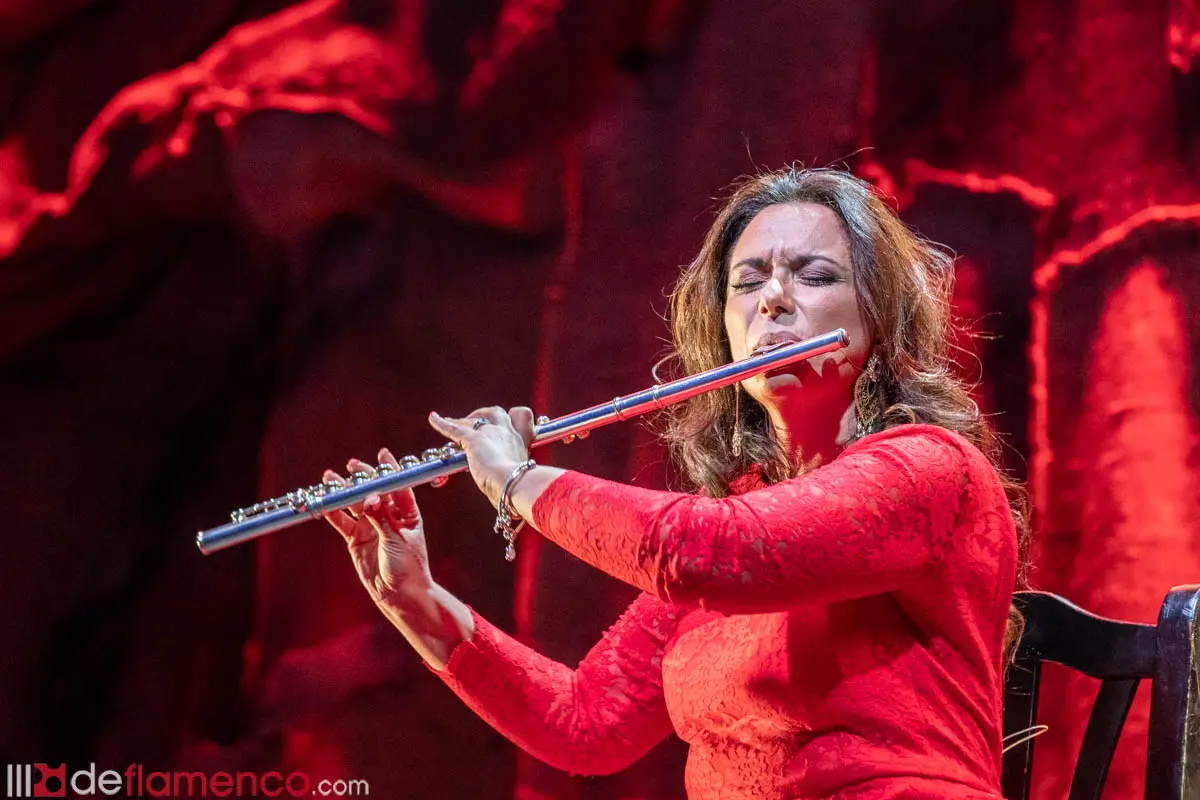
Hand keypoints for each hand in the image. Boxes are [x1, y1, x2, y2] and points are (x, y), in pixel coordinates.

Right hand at [322, 449, 434, 610]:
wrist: (400, 595)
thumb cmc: (408, 567)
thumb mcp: (397, 540)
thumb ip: (382, 519)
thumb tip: (370, 497)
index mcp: (407, 513)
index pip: (398, 486)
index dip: (390, 469)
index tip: (382, 454)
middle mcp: (388, 516)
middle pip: (374, 490)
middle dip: (363, 477)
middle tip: (352, 466)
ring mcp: (371, 527)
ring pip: (355, 504)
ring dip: (343, 491)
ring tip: (330, 478)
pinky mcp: (356, 539)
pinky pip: (342, 522)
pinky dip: (332, 512)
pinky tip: (323, 502)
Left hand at [428, 406, 535, 507]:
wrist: (516, 484)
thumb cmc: (521, 487)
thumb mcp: (522, 478)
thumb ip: (516, 480)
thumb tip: (513, 499)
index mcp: (521, 441)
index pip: (520, 416)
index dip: (511, 418)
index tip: (505, 425)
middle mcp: (507, 432)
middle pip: (496, 413)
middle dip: (485, 416)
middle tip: (476, 426)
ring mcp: (490, 434)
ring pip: (474, 419)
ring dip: (464, 420)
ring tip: (453, 422)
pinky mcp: (473, 440)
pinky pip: (454, 428)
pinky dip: (442, 423)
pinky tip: (434, 418)